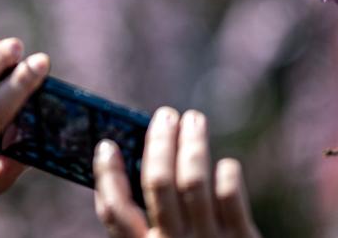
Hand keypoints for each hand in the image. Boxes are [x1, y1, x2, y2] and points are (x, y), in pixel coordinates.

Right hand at [93, 107, 260, 237]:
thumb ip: (148, 222)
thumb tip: (146, 163)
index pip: (114, 209)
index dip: (107, 174)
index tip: (107, 145)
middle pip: (158, 182)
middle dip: (160, 141)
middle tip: (165, 115)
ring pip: (194, 180)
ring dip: (193, 142)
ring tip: (194, 119)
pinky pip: (231, 196)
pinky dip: (227, 174)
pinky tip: (225, 164)